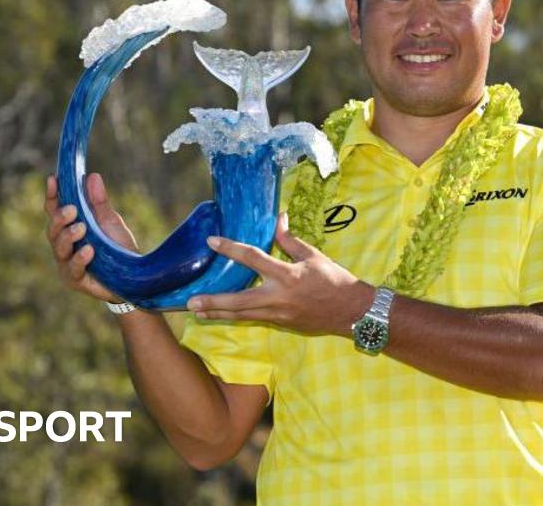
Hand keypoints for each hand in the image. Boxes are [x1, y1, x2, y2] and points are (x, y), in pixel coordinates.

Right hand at [44, 173, 137, 303]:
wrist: (134, 276)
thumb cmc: (119, 247)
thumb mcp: (111, 221)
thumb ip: (99, 202)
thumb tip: (92, 176)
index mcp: (70, 228)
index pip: (54, 210)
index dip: (52, 195)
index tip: (54, 179)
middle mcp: (64, 245)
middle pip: (52, 229)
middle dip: (59, 218)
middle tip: (71, 209)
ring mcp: (67, 263)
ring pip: (58, 248)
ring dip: (68, 236)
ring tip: (81, 228)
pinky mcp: (75, 280)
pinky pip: (73, 269)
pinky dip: (79, 258)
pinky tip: (88, 250)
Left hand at [186, 213, 373, 336]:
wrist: (352, 312)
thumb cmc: (334, 280)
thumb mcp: (313, 256)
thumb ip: (290, 240)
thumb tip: (279, 219)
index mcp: (287, 275)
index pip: (253, 259)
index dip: (231, 248)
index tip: (212, 241)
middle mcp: (278, 297)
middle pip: (239, 301)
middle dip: (214, 301)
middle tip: (191, 301)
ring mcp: (278, 314)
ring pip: (242, 315)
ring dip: (218, 313)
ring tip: (197, 312)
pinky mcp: (281, 323)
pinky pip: (253, 319)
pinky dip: (235, 316)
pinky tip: (221, 314)